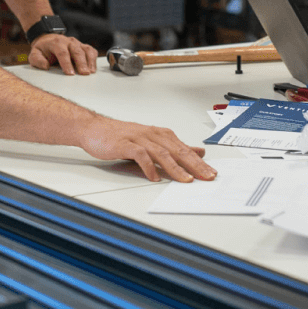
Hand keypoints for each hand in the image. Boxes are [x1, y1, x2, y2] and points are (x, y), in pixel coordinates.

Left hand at [28, 34, 97, 75]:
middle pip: (77, 51)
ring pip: (86, 50)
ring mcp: (77, 43)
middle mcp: (68, 41)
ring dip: (89, 61)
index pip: (63, 53)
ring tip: (91, 72)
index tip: (70, 73)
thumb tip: (45, 66)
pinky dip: (93, 59)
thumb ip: (37, 60)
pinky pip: (91, 50)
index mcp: (56, 43)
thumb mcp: (34, 54)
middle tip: (84, 74)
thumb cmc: (43, 49)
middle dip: (81, 63)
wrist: (49, 39)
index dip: (67, 63)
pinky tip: (93, 68)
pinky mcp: (83, 46)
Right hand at [80, 117, 215, 182]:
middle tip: (206, 176)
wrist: (95, 128)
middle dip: (194, 165)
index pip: (185, 149)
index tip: (212, 173)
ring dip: (175, 167)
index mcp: (162, 135)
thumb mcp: (153, 141)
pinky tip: (154, 177)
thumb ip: (175, 148)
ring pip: (162, 153)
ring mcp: (140, 139)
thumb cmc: (123, 136)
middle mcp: (154, 135)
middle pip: (178, 151)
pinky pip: (140, 155)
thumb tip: (198, 152)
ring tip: (186, 179)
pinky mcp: (126, 144)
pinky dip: (148, 166)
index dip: (200, 162)